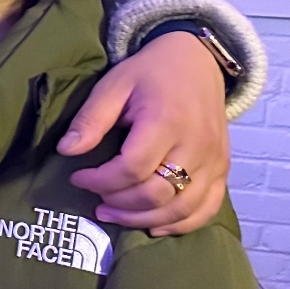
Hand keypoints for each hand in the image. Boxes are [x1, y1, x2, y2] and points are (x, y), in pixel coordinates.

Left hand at [59, 31, 230, 235]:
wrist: (197, 61)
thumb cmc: (150, 73)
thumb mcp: (113, 85)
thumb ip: (91, 119)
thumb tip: (66, 151)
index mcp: (167, 122)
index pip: (132, 168)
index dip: (100, 180)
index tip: (78, 177)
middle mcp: (196, 145)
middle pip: (157, 194)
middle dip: (119, 203)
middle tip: (96, 200)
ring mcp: (214, 160)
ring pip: (182, 209)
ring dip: (144, 219)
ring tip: (114, 214)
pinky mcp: (223, 169)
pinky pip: (207, 209)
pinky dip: (181, 224)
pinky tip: (153, 226)